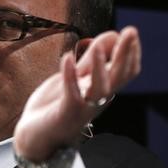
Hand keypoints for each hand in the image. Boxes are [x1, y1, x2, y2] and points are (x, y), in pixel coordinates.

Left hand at [13, 26, 141, 167]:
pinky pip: (71, 95)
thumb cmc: (57, 105)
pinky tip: (67, 57)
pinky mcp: (66, 113)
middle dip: (125, 54)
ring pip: (100, 88)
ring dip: (99, 66)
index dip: (132, 54)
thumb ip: (92, 58)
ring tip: (98, 46)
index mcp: (103, 89)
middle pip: (118, 76)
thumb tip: (113, 35)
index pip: (126, 72)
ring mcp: (83, 107)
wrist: (36, 137)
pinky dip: (69, 76)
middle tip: (131, 31)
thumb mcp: (76, 77)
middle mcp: (98, 98)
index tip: (131, 33)